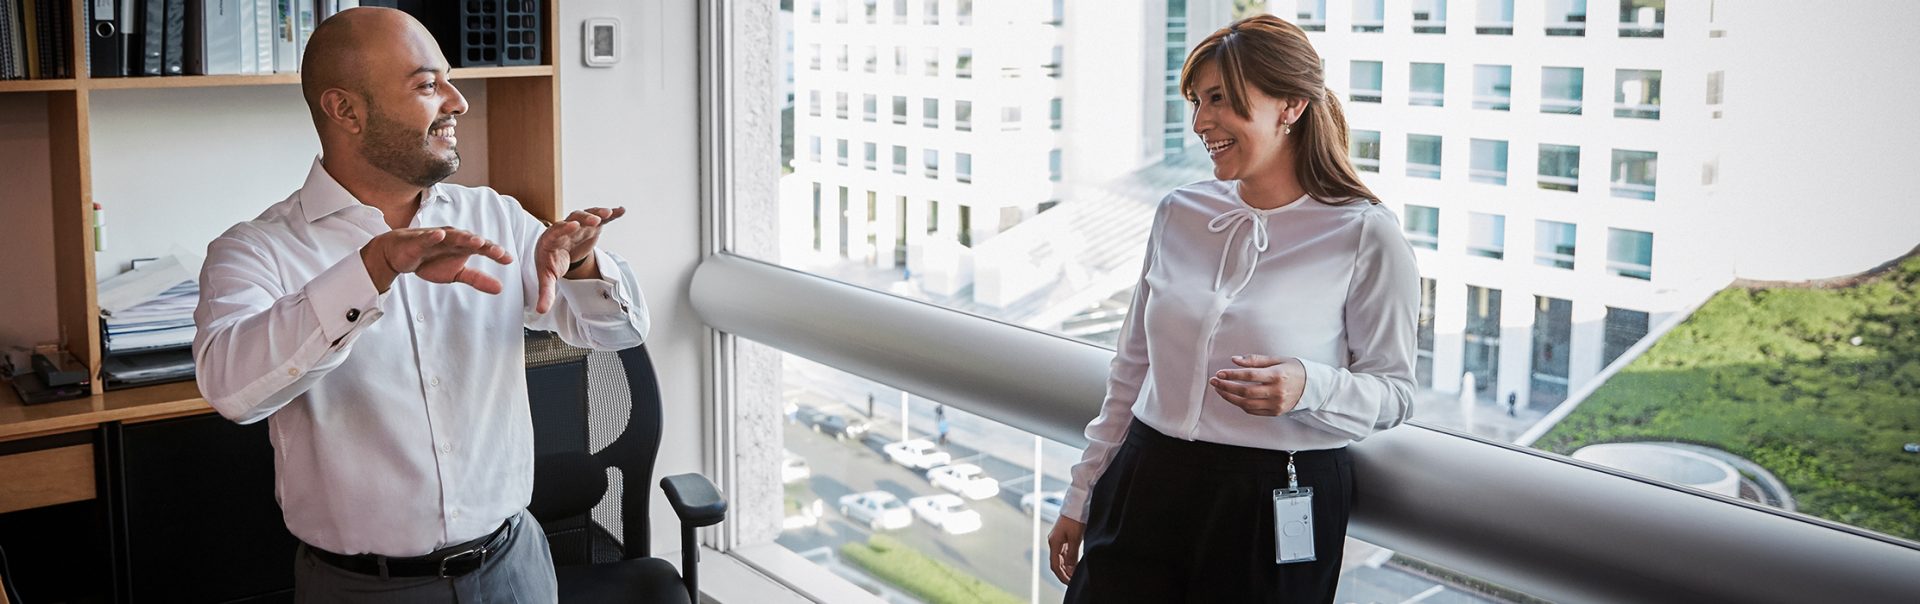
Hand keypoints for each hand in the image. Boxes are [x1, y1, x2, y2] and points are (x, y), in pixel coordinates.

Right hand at [361, 227, 512, 293]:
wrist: (399, 255)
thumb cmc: (430, 260)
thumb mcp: (456, 274)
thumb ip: (477, 279)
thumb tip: (500, 288)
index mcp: (464, 246)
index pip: (483, 248)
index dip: (495, 253)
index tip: (509, 259)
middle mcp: (453, 239)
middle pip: (471, 241)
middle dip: (485, 245)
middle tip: (498, 252)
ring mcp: (436, 238)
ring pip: (452, 236)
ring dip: (464, 237)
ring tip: (477, 241)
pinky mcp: (418, 240)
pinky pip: (426, 238)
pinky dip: (433, 236)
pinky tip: (440, 234)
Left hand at [533, 207, 625, 313]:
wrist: (557, 252)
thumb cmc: (550, 262)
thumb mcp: (547, 278)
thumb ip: (545, 293)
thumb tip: (540, 311)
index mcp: (551, 239)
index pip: (557, 231)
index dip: (564, 228)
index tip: (573, 226)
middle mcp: (565, 228)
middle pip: (573, 219)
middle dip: (583, 219)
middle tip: (594, 220)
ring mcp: (579, 226)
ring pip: (587, 215)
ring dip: (597, 213)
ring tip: (608, 213)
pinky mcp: (591, 227)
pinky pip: (600, 218)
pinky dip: (610, 214)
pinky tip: (621, 211)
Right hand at [1047, 516, 1085, 583]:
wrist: (1077, 504)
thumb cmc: (1075, 518)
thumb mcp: (1075, 538)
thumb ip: (1072, 554)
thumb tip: (1070, 568)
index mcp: (1054, 542)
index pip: (1055, 565)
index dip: (1062, 576)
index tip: (1070, 583)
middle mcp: (1054, 542)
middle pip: (1057, 563)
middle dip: (1064, 573)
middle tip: (1073, 582)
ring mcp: (1058, 539)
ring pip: (1061, 558)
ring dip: (1067, 568)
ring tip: (1075, 575)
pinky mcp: (1064, 537)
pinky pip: (1065, 552)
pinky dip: (1069, 560)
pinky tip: (1076, 565)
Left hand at [1210, 354, 1307, 415]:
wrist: (1313, 386)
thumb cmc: (1294, 370)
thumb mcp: (1277, 360)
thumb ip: (1255, 360)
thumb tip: (1235, 360)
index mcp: (1277, 375)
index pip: (1249, 375)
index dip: (1232, 375)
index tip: (1220, 373)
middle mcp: (1277, 391)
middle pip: (1245, 391)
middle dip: (1226, 387)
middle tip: (1215, 382)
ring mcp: (1276, 404)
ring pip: (1247, 404)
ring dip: (1230, 398)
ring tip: (1220, 390)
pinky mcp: (1276, 412)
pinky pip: (1253, 411)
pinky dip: (1241, 405)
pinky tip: (1233, 398)